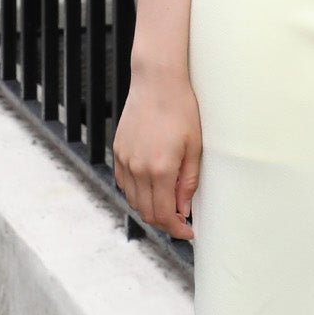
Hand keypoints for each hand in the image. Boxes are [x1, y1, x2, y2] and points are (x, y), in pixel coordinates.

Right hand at [112, 65, 202, 240]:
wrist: (157, 82)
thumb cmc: (182, 110)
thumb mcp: (194, 147)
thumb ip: (188, 182)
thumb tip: (184, 210)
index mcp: (160, 169)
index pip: (164, 214)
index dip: (177, 229)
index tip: (188, 232)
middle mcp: (138, 168)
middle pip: (146, 212)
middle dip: (165, 222)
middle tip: (182, 220)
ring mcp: (125, 159)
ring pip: (134, 200)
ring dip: (150, 207)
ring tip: (169, 202)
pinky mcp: (118, 151)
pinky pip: (124, 183)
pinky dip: (137, 192)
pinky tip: (152, 185)